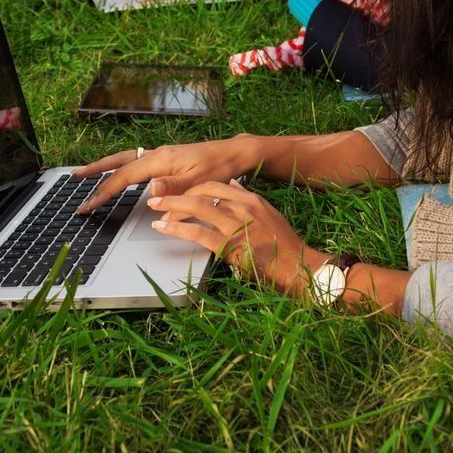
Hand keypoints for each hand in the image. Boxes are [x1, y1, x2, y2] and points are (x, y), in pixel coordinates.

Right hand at [73, 137, 254, 212]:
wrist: (235, 153)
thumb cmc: (220, 167)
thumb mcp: (200, 182)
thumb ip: (173, 188)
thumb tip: (150, 190)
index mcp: (161, 160)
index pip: (124, 177)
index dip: (103, 192)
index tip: (87, 206)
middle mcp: (157, 154)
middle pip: (119, 161)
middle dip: (95, 171)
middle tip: (74, 178)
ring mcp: (161, 155)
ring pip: (126, 159)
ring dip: (106, 167)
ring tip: (87, 174)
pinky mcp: (167, 158)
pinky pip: (136, 161)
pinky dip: (121, 167)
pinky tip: (119, 174)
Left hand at [149, 179, 328, 295]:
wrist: (298, 267)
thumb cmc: (285, 247)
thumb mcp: (269, 215)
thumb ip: (249, 200)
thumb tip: (234, 184)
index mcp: (252, 200)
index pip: (217, 185)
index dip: (194, 187)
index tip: (180, 191)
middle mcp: (243, 207)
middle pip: (203, 192)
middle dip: (177, 194)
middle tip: (158, 198)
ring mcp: (236, 225)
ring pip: (196, 208)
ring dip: (171, 207)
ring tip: (155, 209)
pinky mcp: (229, 245)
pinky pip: (197, 232)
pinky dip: (177, 229)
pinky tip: (164, 229)